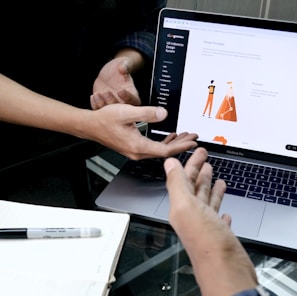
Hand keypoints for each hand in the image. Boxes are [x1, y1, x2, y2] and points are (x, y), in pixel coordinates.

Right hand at [76, 104, 197, 159]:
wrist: (90, 126)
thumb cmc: (105, 120)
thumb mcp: (127, 112)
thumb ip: (147, 113)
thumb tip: (163, 114)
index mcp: (138, 146)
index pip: (165, 150)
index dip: (181, 146)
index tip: (192, 142)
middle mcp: (137, 152)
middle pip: (165, 152)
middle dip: (181, 144)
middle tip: (193, 138)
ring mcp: (135, 152)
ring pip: (159, 150)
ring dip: (173, 143)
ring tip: (185, 136)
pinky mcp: (133, 148)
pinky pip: (153, 148)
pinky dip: (163, 142)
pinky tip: (170, 136)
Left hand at [90, 57, 140, 109]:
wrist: (110, 73)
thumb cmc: (120, 67)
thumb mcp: (124, 63)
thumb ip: (126, 65)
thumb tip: (123, 67)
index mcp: (133, 94)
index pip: (134, 100)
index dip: (127, 97)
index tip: (120, 90)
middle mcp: (124, 103)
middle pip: (120, 109)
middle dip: (112, 101)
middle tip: (107, 92)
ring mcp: (113, 105)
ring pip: (108, 112)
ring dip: (102, 104)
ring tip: (97, 94)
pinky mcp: (104, 105)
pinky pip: (100, 109)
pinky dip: (95, 105)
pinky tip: (93, 96)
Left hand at [164, 148, 256, 295]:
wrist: (225, 273)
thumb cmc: (207, 244)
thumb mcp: (186, 207)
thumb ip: (176, 185)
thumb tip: (168, 165)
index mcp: (182, 208)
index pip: (184, 180)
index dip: (190, 164)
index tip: (197, 151)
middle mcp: (192, 217)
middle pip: (194, 189)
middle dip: (199, 171)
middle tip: (204, 157)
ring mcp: (206, 227)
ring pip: (206, 202)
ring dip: (209, 188)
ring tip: (214, 175)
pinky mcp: (219, 236)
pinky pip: (217, 218)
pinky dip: (220, 209)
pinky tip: (223, 209)